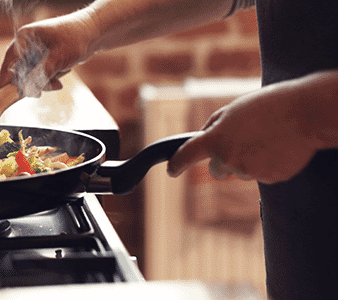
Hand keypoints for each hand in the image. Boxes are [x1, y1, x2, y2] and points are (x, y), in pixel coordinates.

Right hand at [0, 9, 98, 95]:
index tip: (5, 96)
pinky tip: (60, 77)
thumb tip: (27, 91)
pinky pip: (39, 75)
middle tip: (39, 94)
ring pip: (30, 76)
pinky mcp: (42, 59)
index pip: (9, 63)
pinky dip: (48, 80)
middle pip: (19, 72)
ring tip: (58, 82)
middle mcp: (26, 44)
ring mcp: (34, 52)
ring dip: (43, 82)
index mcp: (24, 38)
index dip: (7, 80)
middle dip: (32, 83)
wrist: (94, 34)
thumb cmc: (75, 39)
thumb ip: (41, 75)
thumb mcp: (57, 58)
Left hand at [167, 74, 336, 183]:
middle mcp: (229, 159)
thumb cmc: (268, 106)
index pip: (186, 155)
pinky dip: (266, 164)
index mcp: (216, 139)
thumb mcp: (232, 109)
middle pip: (217, 170)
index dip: (176, 164)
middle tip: (244, 141)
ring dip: (248, 160)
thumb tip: (203, 139)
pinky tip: (278, 147)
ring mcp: (250, 171)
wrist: (305, 114)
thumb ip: (214, 126)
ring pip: (240, 172)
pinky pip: (261, 174)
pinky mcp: (269, 178)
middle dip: (224, 160)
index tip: (171, 170)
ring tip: (266, 138)